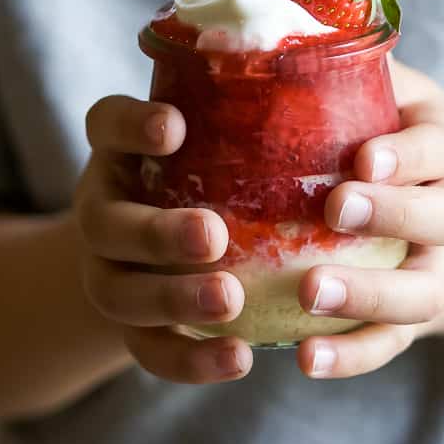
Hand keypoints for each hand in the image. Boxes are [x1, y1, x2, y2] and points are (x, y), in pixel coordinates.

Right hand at [74, 96, 252, 383]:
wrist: (154, 248)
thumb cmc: (207, 170)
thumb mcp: (214, 133)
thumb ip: (248, 115)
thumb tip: (341, 83)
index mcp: (118, 151)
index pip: (106, 123)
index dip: (132, 125)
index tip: (175, 127)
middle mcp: (101, 208)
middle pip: (105, 222)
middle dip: (157, 231)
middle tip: (213, 236)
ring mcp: (107, 271)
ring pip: (119, 293)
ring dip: (174, 300)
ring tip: (231, 300)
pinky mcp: (128, 325)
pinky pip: (148, 350)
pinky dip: (190, 360)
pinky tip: (241, 358)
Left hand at [296, 61, 443, 378]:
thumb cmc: (401, 142)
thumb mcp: (394, 97)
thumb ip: (351, 68)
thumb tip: (270, 11)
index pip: (436, 148)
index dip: (406, 154)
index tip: (363, 157)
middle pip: (441, 218)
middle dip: (392, 212)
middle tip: (336, 209)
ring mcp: (437, 270)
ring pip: (417, 294)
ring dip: (367, 297)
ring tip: (308, 294)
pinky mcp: (412, 319)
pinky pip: (389, 345)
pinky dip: (353, 358)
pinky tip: (305, 361)